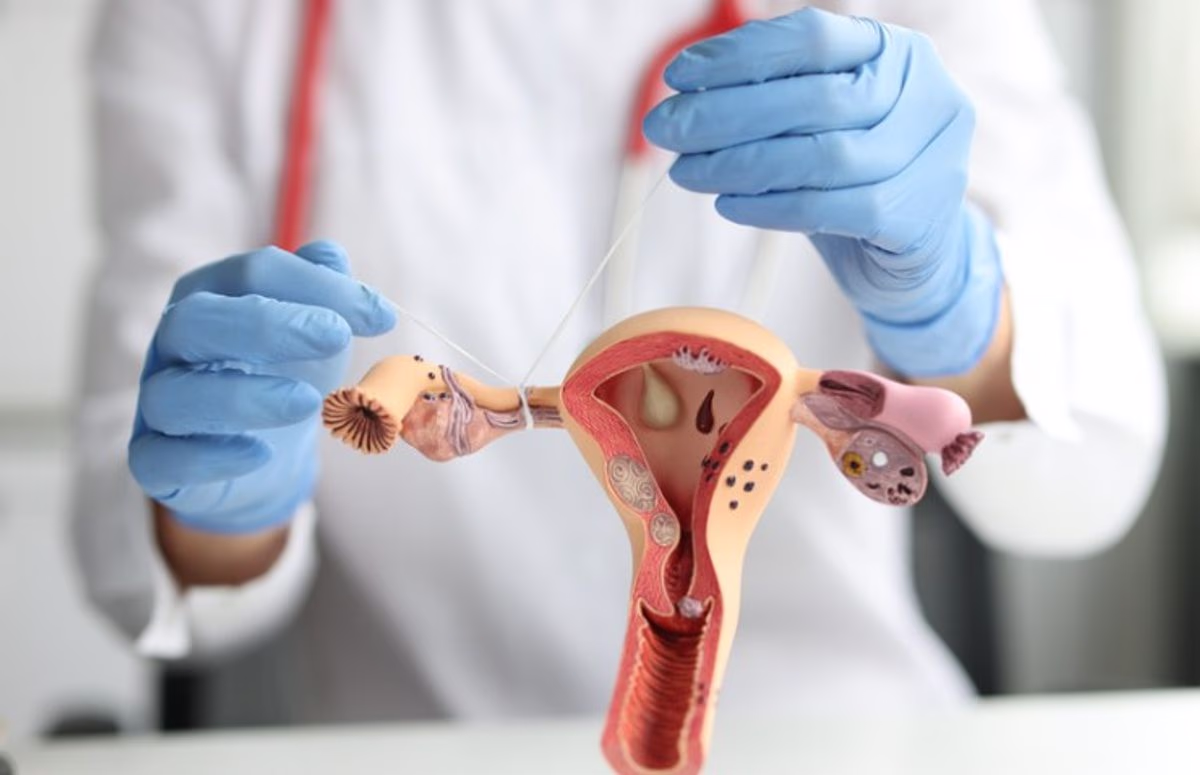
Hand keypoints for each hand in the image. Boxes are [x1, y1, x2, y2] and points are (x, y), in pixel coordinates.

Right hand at [129, 241, 395, 533]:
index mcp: (210, 296)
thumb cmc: (286, 377)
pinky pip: (160, 458)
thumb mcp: (316, 331)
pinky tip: (259, 454)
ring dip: (243, 396)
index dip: (316, 286)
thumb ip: (324, 291)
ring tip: (307, 402)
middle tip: (336, 337)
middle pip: (195, 320)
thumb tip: (331, 256)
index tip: (381, 315)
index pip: (252, 274)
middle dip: (266, 325)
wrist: (263, 457)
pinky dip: (209, 456)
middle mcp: (173, 344)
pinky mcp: (155, 460)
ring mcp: (157, 403)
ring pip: (174, 393)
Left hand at [643, 8, 1002, 376]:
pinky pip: (827, 209)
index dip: (740, 54)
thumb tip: (690, 95)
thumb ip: (775, 99)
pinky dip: (768, 207)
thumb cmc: (856, 176)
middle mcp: (924, 94)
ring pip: (820, 156)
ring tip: (687, 171)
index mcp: (896, 51)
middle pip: (812, 98)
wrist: (914, 254)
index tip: (679, 75)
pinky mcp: (914, 217)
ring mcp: (929, 157)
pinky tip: (727, 204)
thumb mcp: (823, 121)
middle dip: (725, 113)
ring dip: (739, 164)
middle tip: (666, 129)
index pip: (812, 37)